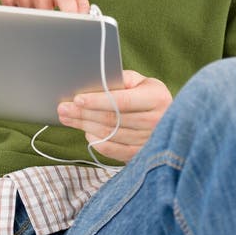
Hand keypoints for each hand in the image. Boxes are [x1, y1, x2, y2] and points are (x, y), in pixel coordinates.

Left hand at [57, 70, 172, 162]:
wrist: (172, 120)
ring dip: (85, 126)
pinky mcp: (142, 155)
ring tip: (67, 118)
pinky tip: (87, 133)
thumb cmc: (148, 95)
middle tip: (63, 108)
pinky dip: (98, 142)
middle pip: (113, 119)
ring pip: (110, 134)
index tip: (77, 99)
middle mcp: (157, 121)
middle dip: (83, 113)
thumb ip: (122, 78)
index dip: (98, 100)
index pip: (122, 100)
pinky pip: (115, 151)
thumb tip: (98, 80)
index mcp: (157, 98)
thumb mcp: (141, 81)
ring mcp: (150, 141)